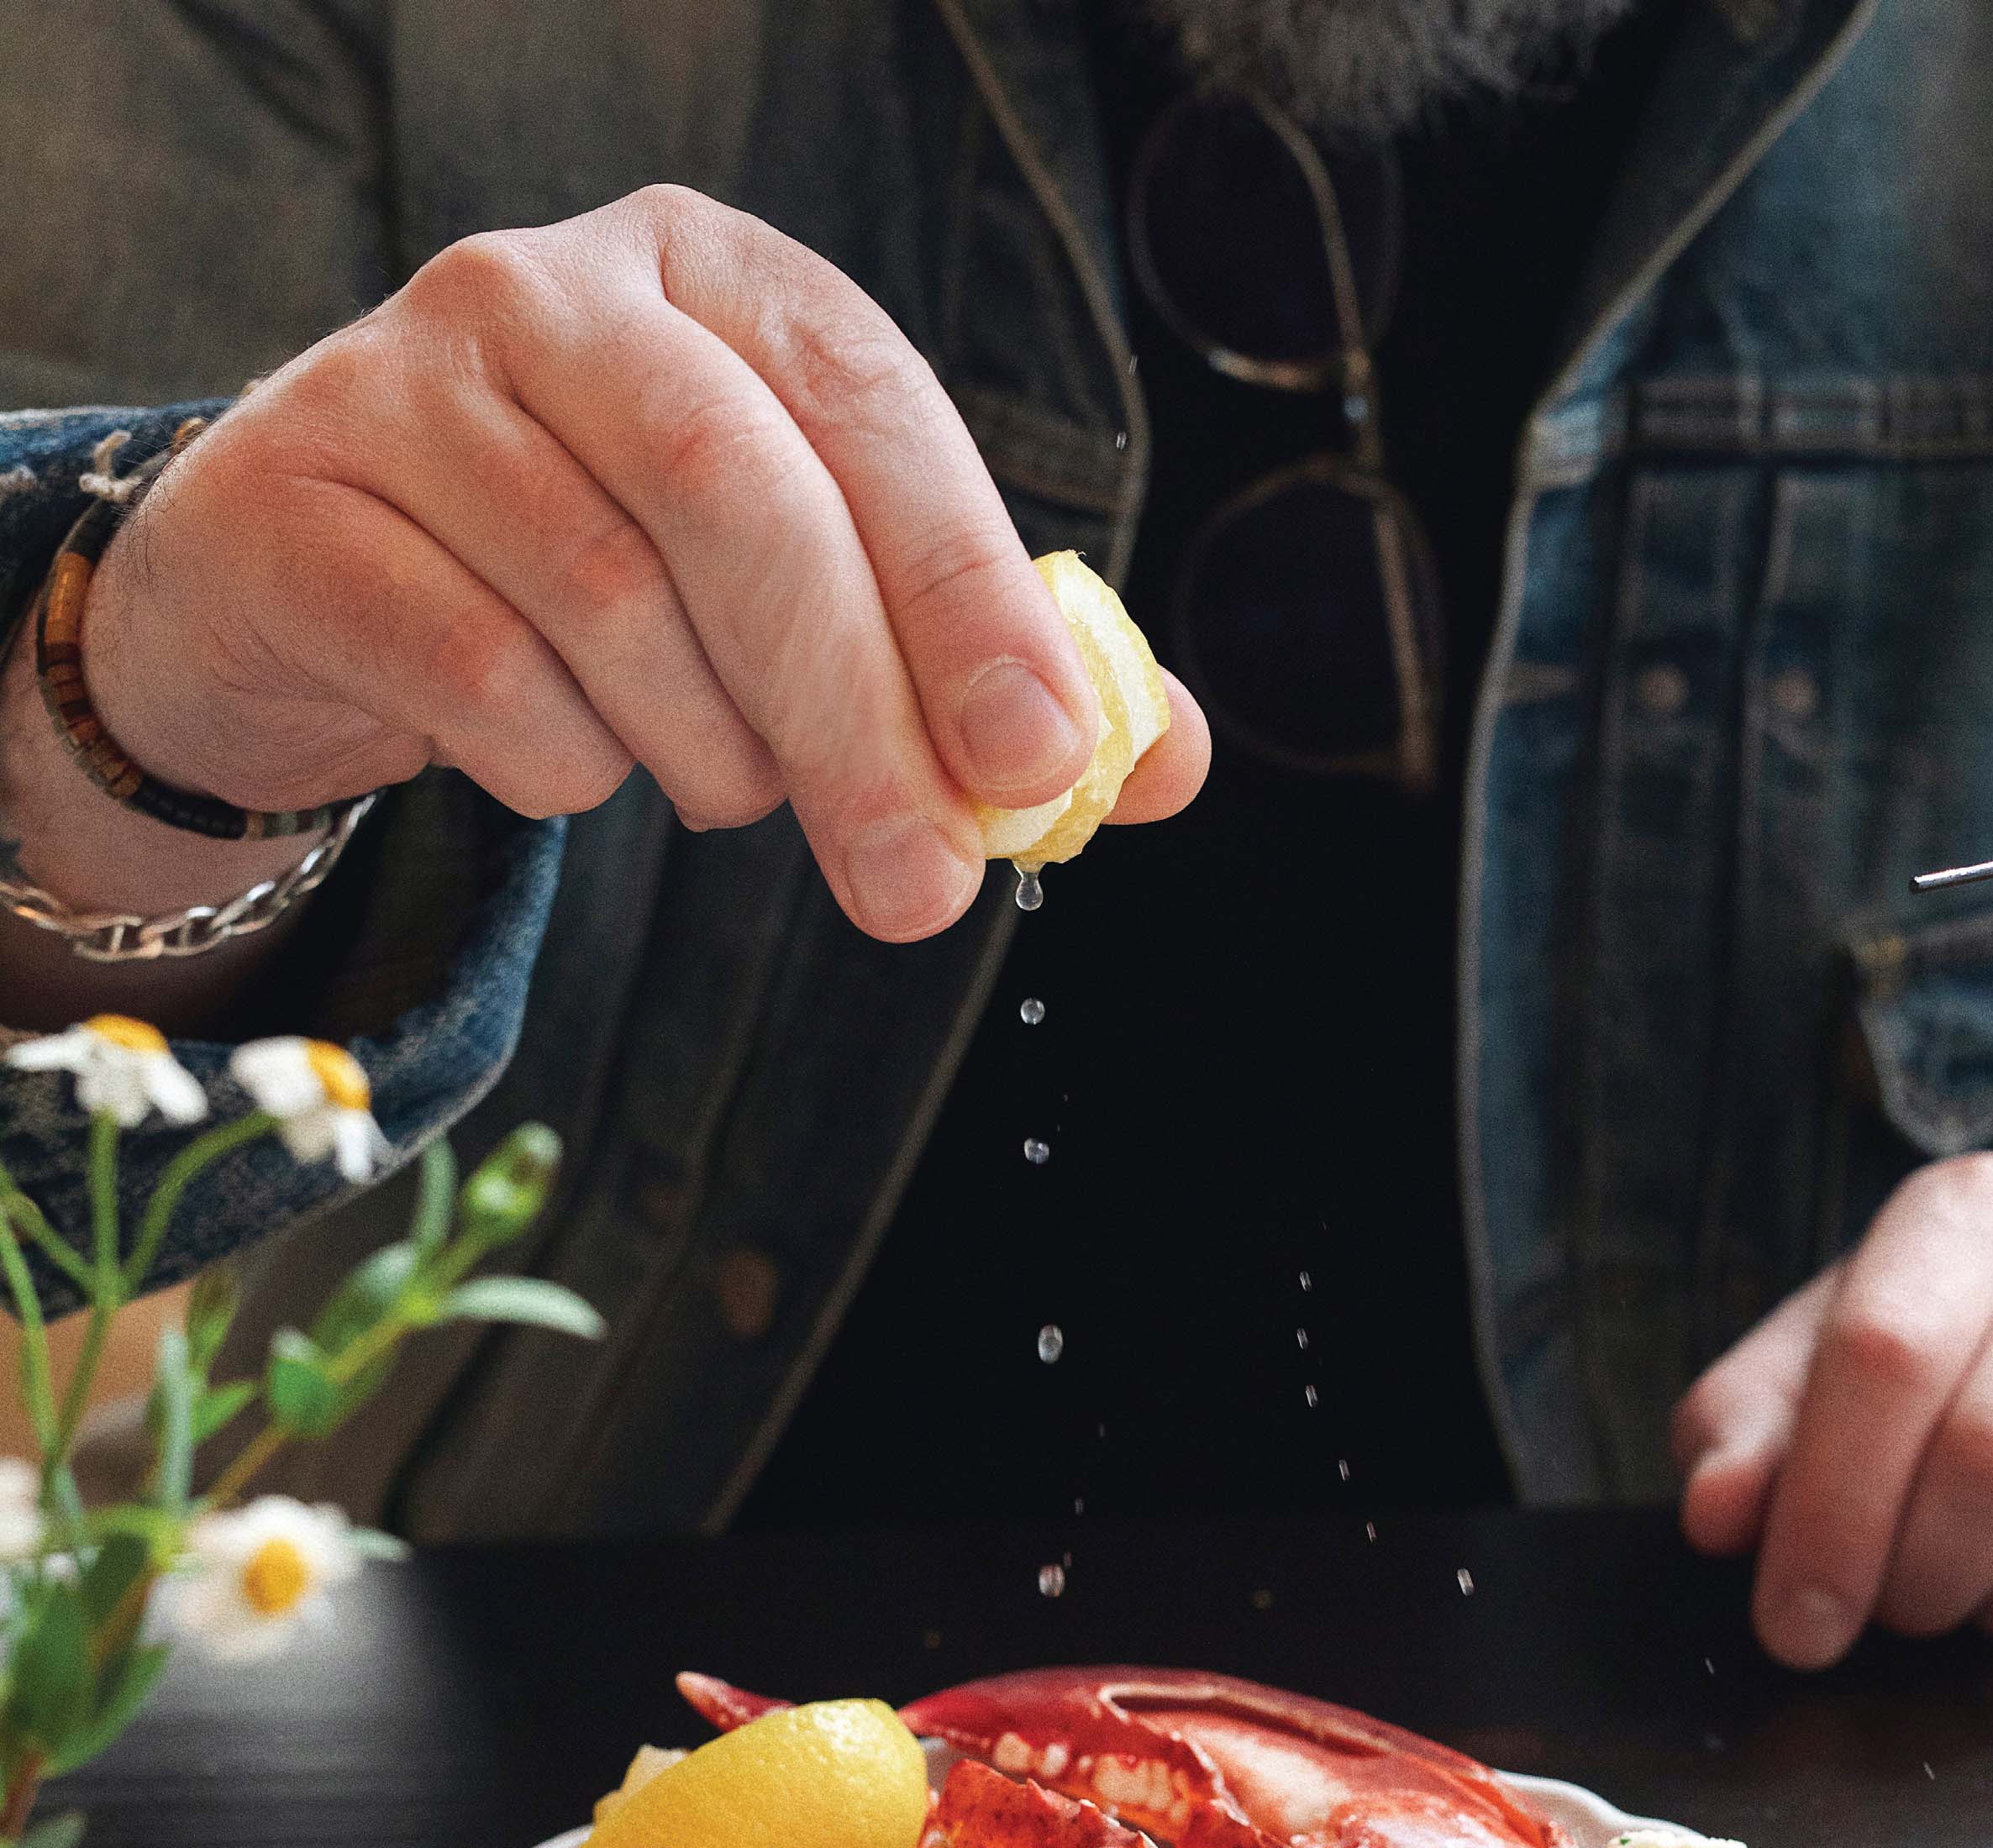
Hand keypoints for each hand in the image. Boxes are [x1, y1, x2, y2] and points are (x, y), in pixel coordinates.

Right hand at [63, 188, 1209, 942]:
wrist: (320, 586)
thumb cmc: (605, 583)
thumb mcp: (804, 592)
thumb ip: (975, 663)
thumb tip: (1160, 764)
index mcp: (717, 275)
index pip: (873, 405)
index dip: (966, 589)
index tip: (1039, 760)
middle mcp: (556, 288)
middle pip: (741, 500)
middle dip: (857, 720)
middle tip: (922, 894)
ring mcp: (404, 380)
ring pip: (610, 597)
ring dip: (708, 752)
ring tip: (726, 786)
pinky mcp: (298, 504)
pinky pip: (479, 673)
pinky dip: (564, 768)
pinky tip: (571, 759)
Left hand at [1671, 1152, 1992, 1668]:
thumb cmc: (1908, 1349)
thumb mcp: (1798, 1367)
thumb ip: (1744, 1426)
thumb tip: (1719, 1512)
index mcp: (1954, 1217)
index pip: (1883, 1352)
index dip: (1829, 1502)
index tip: (1793, 1621)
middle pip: (1984, 1447)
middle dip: (1901, 1568)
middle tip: (1850, 1624)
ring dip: (1976, 1592)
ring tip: (1934, 1580)